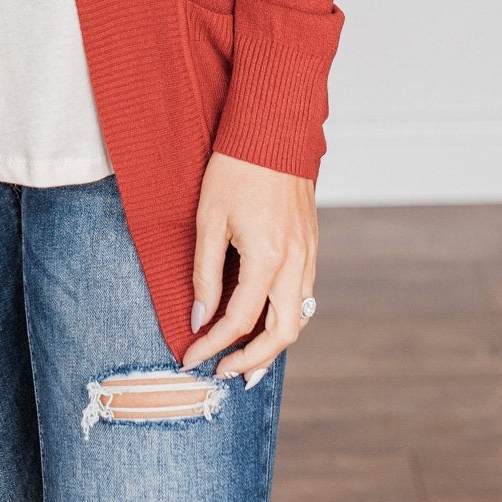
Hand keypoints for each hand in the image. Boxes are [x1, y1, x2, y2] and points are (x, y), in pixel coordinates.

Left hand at [180, 150, 316, 385]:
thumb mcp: (208, 220)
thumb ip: (205, 274)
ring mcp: (308, 253)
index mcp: (267, 258)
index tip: (190, 356)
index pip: (238, 321)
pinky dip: (284, 316)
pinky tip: (264, 318)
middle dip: (252, 361)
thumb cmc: (235, 168)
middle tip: (223, 372)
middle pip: (281, 334)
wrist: (272, 130)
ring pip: (298, 317)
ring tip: (245, 359)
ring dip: (273, 344)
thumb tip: (198, 317)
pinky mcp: (311, 243)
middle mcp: (295, 262)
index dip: (211, 345)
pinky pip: (304, 294)